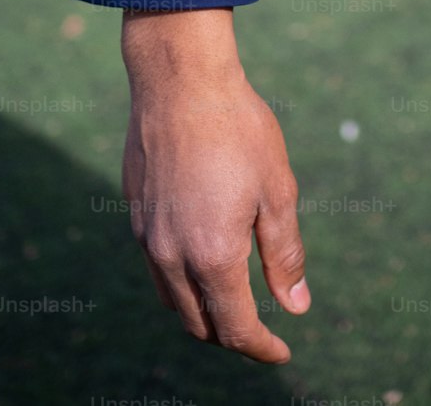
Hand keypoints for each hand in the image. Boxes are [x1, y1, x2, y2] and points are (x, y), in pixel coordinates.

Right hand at [120, 8, 309, 361]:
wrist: (181, 79)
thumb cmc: (238, 128)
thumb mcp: (277, 190)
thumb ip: (284, 255)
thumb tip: (296, 306)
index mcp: (212, 255)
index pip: (235, 327)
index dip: (261, 347)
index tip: (282, 351)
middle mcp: (171, 255)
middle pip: (198, 324)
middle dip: (231, 336)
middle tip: (261, 328)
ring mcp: (146, 235)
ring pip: (172, 299)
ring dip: (202, 311)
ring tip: (233, 300)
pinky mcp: (134, 212)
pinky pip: (157, 267)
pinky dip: (181, 280)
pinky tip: (202, 258)